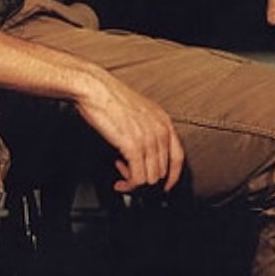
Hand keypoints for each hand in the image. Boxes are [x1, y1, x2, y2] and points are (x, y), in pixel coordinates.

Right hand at [75, 72, 184, 192]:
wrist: (96, 89)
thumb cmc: (111, 97)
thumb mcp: (139, 112)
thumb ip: (148, 131)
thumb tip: (146, 154)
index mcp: (164, 122)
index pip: (178, 158)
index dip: (172, 177)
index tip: (165, 186)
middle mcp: (160, 131)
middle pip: (162, 172)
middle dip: (145, 178)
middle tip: (128, 172)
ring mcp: (149, 139)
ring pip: (151, 179)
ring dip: (134, 181)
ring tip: (121, 171)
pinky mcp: (133, 147)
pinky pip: (138, 179)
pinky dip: (128, 185)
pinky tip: (120, 180)